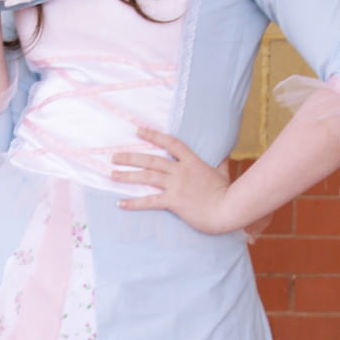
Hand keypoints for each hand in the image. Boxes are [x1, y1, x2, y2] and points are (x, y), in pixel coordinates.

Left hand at [111, 127, 236, 233]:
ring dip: (127, 175)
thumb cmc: (227, 192)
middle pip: (151, 160)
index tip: (137, 130)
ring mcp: (176, 186)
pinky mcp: (173, 202)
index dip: (153, 135)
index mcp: (192, 161)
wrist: (227, 209)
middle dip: (130, 157)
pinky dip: (134, 202)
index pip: (170, 143)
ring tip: (112, 174)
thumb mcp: (222, 172)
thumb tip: (222, 153)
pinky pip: (149, 201)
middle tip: (113, 156)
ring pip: (147, 177)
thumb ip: (218, 162)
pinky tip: (120, 203)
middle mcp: (180, 171)